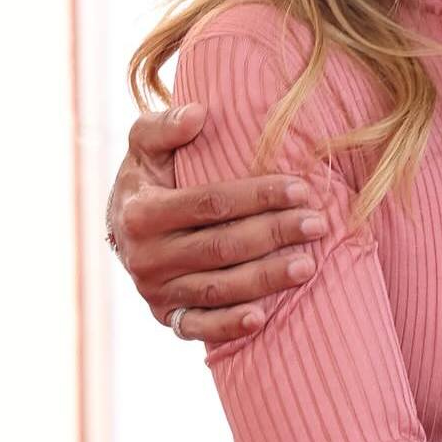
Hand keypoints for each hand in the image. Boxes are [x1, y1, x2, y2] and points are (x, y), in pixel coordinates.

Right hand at [109, 104, 321, 342]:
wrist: (124, 223)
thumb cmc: (150, 174)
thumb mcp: (146, 143)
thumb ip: (165, 126)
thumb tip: (198, 113)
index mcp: (142, 212)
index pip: (210, 203)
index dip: (258, 196)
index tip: (301, 187)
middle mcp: (145, 257)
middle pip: (221, 247)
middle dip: (275, 234)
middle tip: (318, 223)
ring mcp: (155, 291)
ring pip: (218, 288)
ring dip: (265, 279)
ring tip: (308, 266)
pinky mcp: (167, 316)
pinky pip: (198, 327)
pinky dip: (228, 327)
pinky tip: (262, 318)